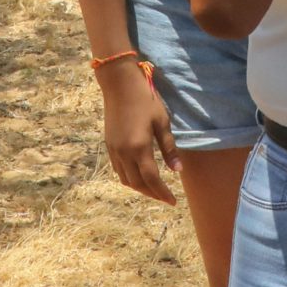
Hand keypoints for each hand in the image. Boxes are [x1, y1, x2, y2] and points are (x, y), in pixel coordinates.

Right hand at [99, 60, 178, 204]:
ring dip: (140, 188)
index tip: (173, 202)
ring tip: (153, 189)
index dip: (163, 193)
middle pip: (138, 184)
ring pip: (126, 179)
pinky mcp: (108, 145)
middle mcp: (124, 153)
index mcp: (139, 148)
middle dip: (152, 194)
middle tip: (165, 198)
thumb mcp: (162, 122)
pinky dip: (129, 178)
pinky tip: (138, 174)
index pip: (152, 180)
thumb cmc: (145, 99)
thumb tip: (177, 170)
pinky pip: (118, 170)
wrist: (119, 84)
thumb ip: (169, 148)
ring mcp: (114, 150)